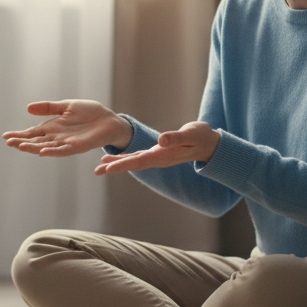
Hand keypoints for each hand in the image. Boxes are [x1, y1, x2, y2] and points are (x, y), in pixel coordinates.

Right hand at [3, 100, 132, 156]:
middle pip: (36, 141)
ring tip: (20, 146)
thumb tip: (28, 108)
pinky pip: (63, 150)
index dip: (19, 134)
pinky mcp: (77, 146)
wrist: (110, 120)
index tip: (5, 136)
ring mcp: (66, 143)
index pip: (32, 133)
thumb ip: (49, 108)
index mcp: (53, 127)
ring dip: (33, 148)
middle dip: (22, 142)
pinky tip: (42, 152)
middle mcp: (57, 137)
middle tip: (8, 142)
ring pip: (46, 147)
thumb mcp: (67, 106)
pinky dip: (52, 151)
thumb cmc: (90, 113)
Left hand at [93, 121, 219, 175]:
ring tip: (99, 167)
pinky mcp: (157, 153)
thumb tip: (161, 140)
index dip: (123, 164)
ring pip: (133, 162)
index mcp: (163, 155)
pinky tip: (113, 158)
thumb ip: (176, 138)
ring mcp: (157, 157)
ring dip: (116, 165)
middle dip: (114, 168)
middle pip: (132, 165)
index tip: (108, 168)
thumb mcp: (191, 134)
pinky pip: (137, 157)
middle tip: (97, 171)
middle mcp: (158, 159)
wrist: (210, 144)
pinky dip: (124, 158)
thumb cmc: (202, 137)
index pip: (139, 161)